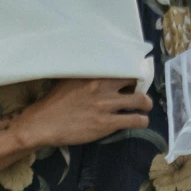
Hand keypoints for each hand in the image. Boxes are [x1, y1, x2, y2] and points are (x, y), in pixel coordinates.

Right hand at [12, 78, 153, 149]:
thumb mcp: (70, 79)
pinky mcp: (108, 124)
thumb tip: (98, 72)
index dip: (131, 72)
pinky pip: (134, 120)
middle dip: (140, 87)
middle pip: (135, 81)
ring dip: (146, 105)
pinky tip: (140, 121)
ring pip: (140, 101)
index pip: (122, 67)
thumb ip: (87, 75)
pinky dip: (142, 121)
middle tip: (138, 93)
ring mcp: (107, 106)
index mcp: (94, 74)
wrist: (44, 123)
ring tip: (144, 108)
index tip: (132, 78)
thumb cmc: (54, 102)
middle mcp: (104, 87)